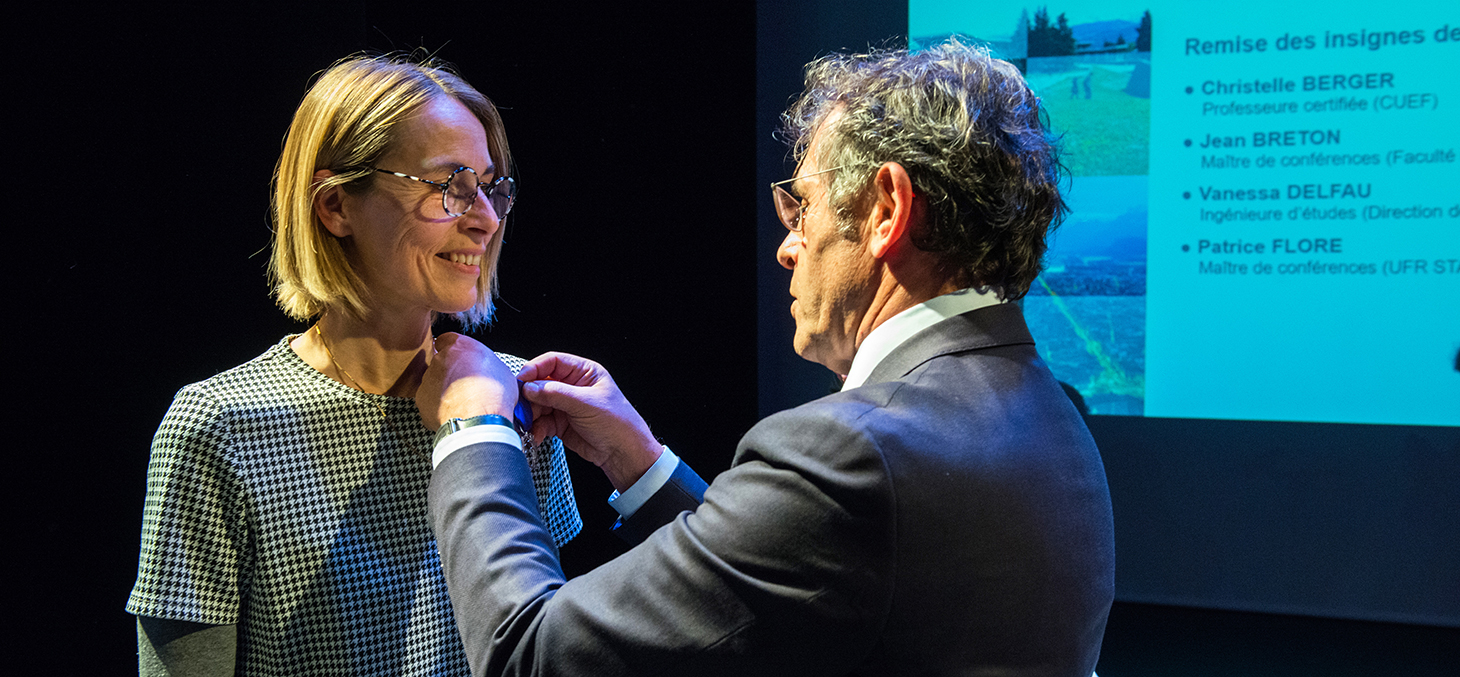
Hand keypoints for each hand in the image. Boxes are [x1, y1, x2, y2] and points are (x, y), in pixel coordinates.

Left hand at [417, 333, 517, 430]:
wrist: (479, 420)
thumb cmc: (494, 395)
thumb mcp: (501, 370)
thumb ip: (486, 364)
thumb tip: (487, 371)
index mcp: (460, 346)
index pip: (448, 339)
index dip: (454, 350)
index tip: (459, 358)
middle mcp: (441, 359)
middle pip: (441, 362)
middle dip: (450, 372)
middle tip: (465, 385)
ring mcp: (428, 379)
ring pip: (433, 381)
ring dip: (443, 389)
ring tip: (461, 403)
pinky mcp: (421, 399)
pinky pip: (429, 400)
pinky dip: (437, 406)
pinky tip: (453, 412)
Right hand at [518, 352, 661, 491]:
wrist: (623, 454)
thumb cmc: (617, 423)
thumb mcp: (586, 404)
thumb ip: (555, 394)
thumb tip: (530, 387)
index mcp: (584, 372)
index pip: (553, 362)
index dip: (535, 369)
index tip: (522, 379)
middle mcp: (573, 386)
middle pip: (541, 384)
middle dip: (530, 396)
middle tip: (522, 406)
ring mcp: (566, 405)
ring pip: (538, 404)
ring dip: (531, 414)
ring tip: (529, 423)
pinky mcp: (561, 424)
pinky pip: (542, 421)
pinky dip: (537, 428)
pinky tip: (537, 434)